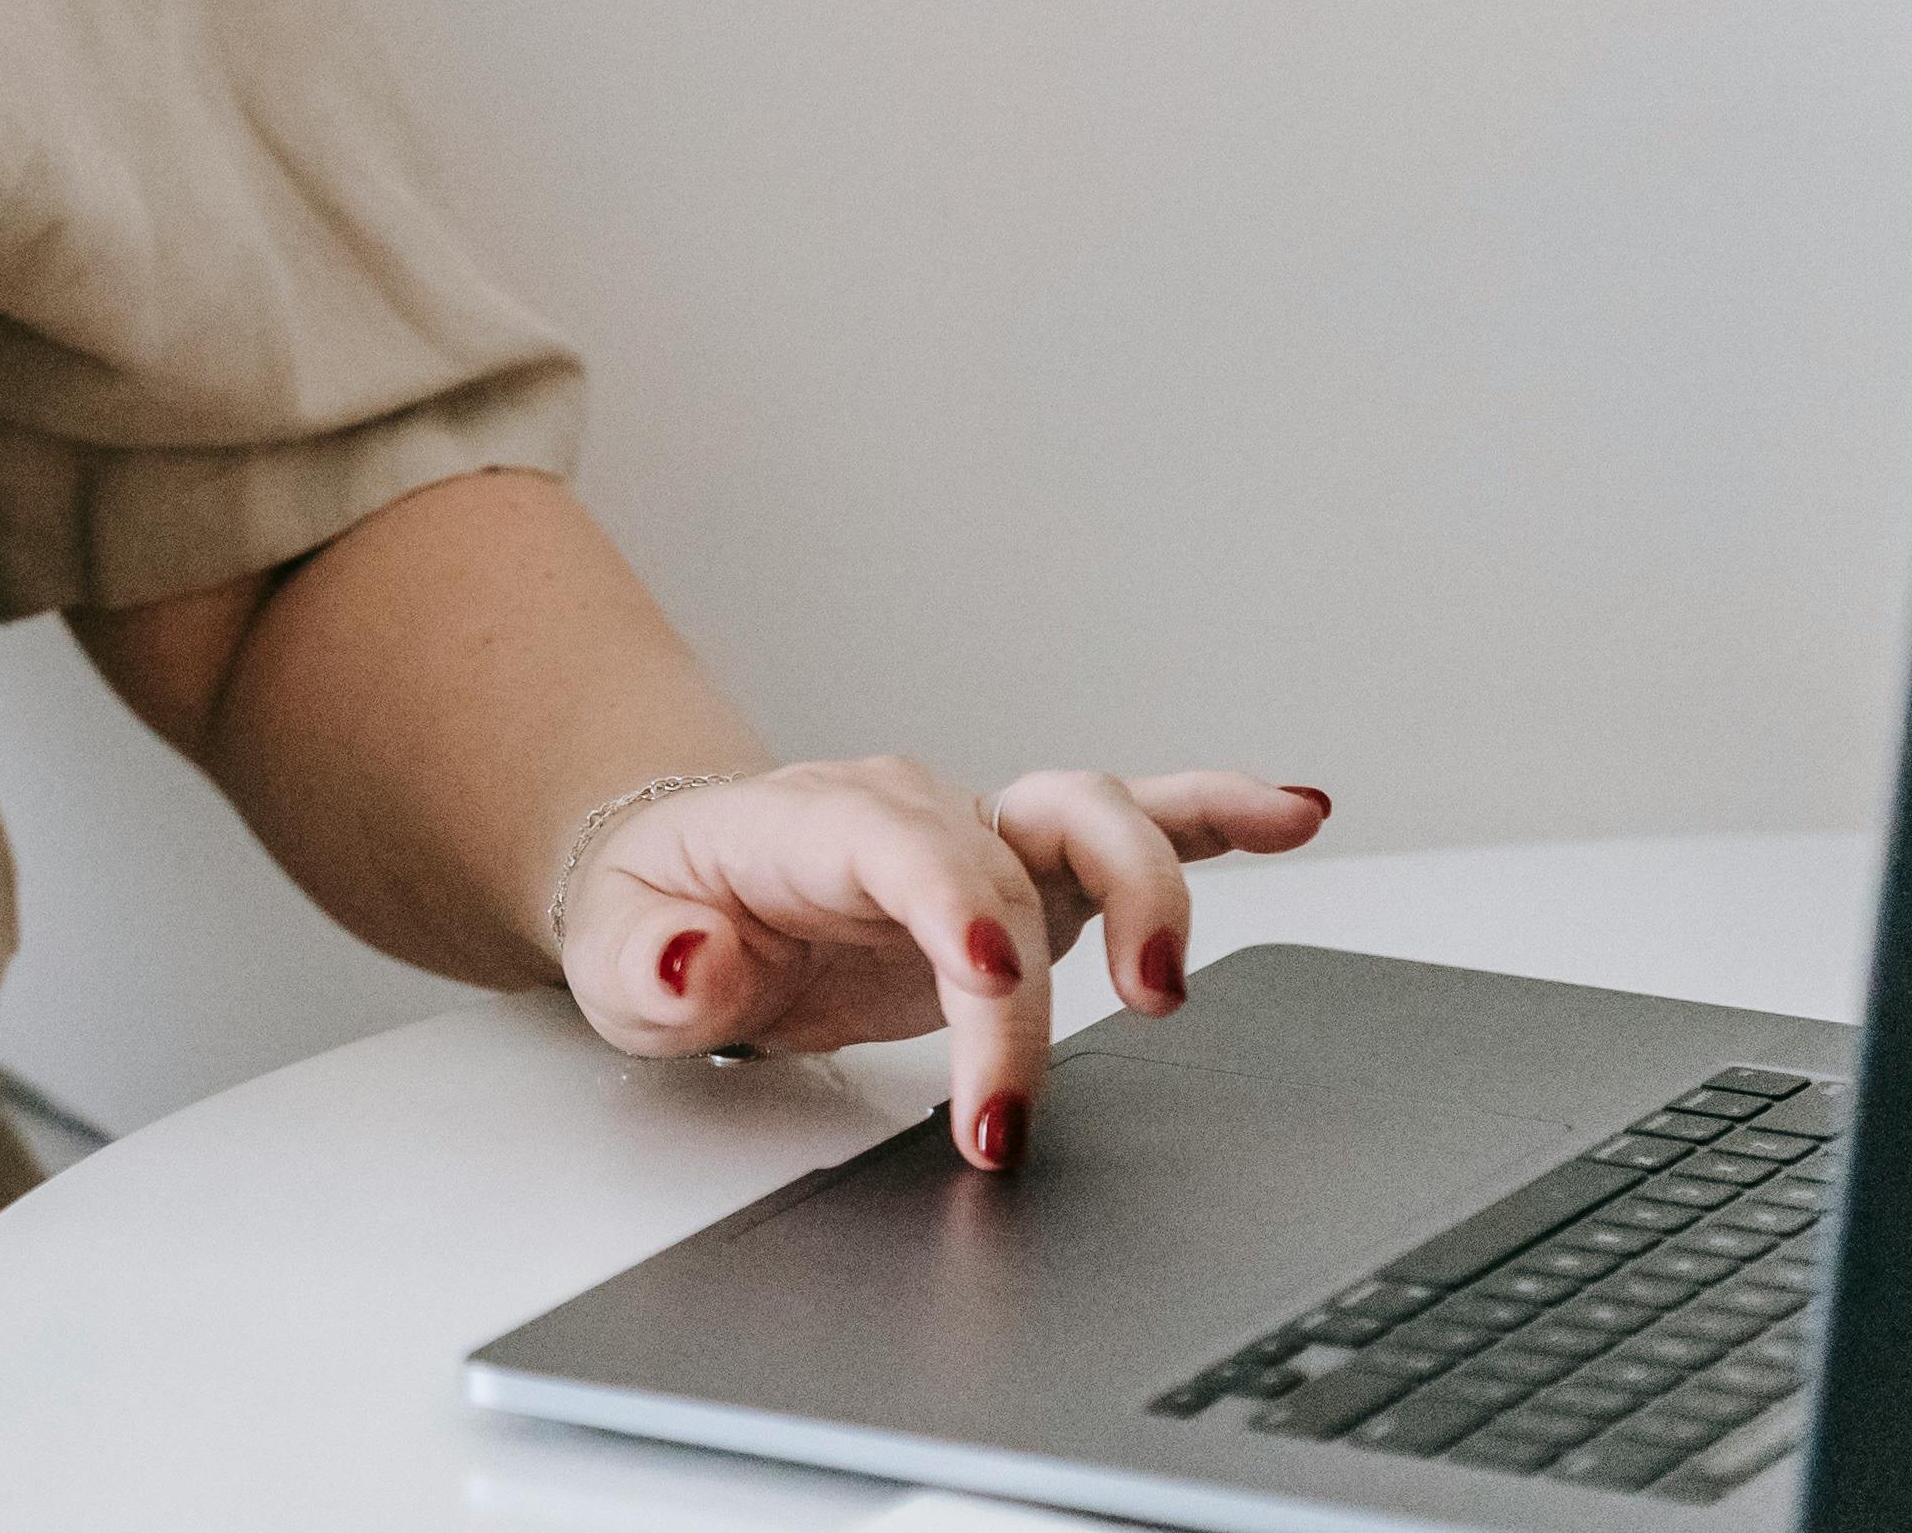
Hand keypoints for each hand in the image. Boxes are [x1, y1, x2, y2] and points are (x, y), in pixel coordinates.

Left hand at [556, 758, 1331, 1167]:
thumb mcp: (615, 954)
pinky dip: (1219, 819)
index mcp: (813, 822)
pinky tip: (1296, 815)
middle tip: (1021, 1099)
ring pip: (1093, 821)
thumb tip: (698, 960)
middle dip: (1039, 978)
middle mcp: (914, 813)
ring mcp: (982, 837)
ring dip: (1153, 892)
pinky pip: (1138, 828)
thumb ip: (654, 964)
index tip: (991, 985)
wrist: (683, 886)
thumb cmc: (658, 913)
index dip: (959, 909)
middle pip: (1010, 859)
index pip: (905, 850)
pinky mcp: (1030, 877)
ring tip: (1169, 989)